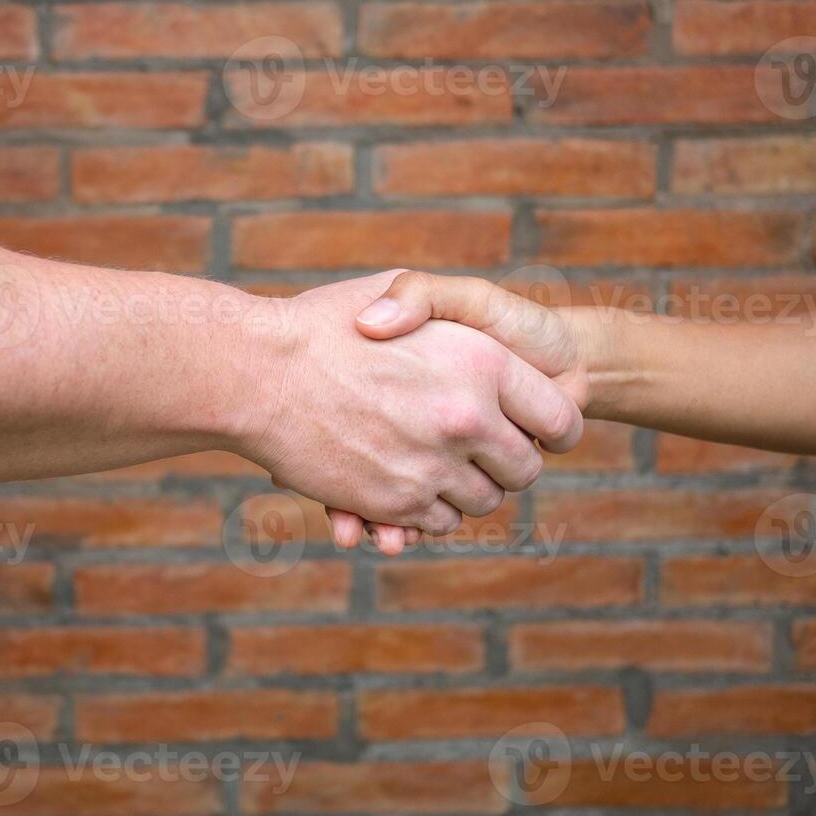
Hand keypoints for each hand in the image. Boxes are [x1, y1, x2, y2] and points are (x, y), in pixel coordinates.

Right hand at [242, 272, 582, 553]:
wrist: (254, 371)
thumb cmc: (323, 323)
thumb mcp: (398, 291)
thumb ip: (462, 323)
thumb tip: (487, 368)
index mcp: (482, 361)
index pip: (561, 418)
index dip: (552, 424)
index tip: (534, 425)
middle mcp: (466, 417)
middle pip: (523, 470)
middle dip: (507, 462)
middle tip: (480, 446)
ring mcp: (430, 466)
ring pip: (483, 503)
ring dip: (466, 489)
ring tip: (436, 460)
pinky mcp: (394, 504)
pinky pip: (436, 524)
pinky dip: (426, 513)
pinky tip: (403, 480)